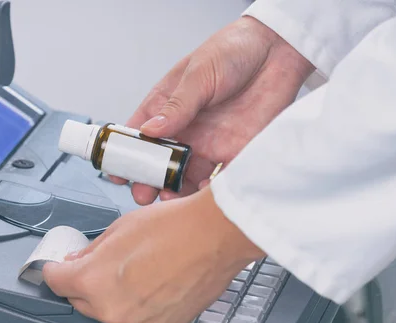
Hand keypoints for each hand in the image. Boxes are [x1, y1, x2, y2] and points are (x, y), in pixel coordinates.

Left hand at [43, 187, 263, 322]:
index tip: (59, 267)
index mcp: (93, 282)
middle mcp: (111, 310)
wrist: (216, 236)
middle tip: (98, 266)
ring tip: (134, 272)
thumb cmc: (172, 226)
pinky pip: (135, 321)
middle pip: (81, 301)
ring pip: (109, 313)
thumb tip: (76, 262)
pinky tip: (152, 285)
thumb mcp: (120, 228)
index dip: (55, 270)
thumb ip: (91, 251)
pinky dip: (137, 307)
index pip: (56, 282)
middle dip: (83, 284)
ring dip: (111, 297)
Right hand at [110, 16, 313, 204]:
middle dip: (148, 181)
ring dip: (175, 191)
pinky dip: (207, 191)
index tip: (117, 173)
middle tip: (144, 193)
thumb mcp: (199, 74)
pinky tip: (202, 191)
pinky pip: (217, 179)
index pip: (139, 136)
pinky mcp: (234, 152)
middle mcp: (185, 130)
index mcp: (167, 108)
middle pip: (159, 164)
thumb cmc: (233, 51)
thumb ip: (177, 105)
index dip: (125, 156)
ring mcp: (208, 144)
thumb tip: (151, 130)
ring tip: (171, 197)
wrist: (278, 51)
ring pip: (184, 177)